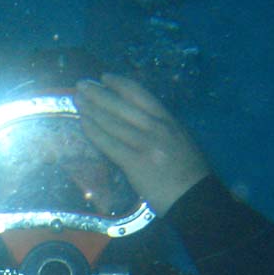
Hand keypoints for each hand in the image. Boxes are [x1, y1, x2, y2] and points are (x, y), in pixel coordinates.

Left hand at [75, 74, 209, 216]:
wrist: (195, 197)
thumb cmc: (189, 172)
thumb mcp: (179, 139)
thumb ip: (160, 128)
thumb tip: (137, 120)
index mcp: (168, 120)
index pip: (141, 95)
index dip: (120, 84)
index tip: (105, 77)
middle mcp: (156, 128)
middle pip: (122, 105)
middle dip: (99, 93)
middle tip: (81, 85)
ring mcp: (146, 145)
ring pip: (113, 122)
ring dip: (92, 110)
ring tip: (77, 100)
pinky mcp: (136, 163)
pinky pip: (110, 144)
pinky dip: (94, 132)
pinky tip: (83, 123)